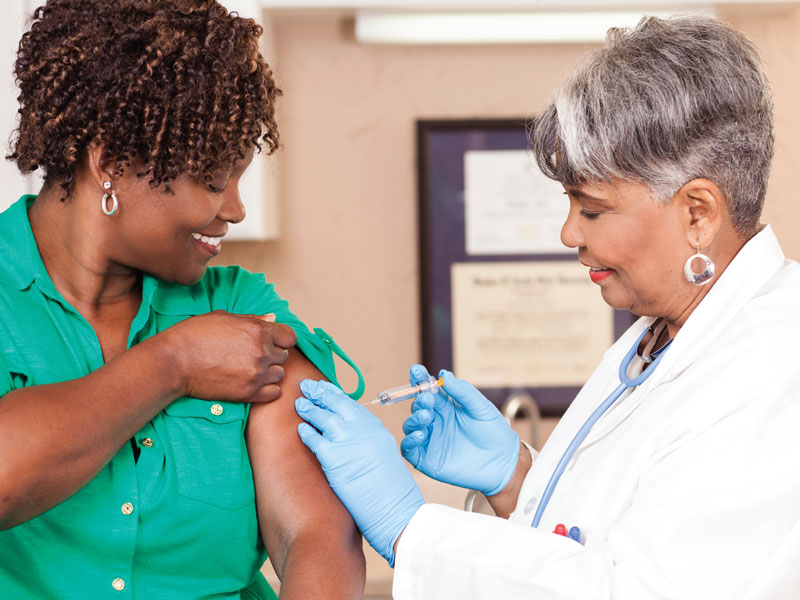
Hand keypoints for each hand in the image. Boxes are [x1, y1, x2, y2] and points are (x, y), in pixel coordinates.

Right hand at [162, 310, 296, 402]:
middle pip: (284, 356)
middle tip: (252, 355)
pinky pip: (274, 393)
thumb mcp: (224, 317)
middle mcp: (261, 352)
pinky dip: (267, 389)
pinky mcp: (248, 393)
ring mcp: (256, 374)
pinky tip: (253, 382)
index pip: (290, 337)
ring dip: (269, 372)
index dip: (281, 338)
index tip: (272, 341)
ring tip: (250, 369)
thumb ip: (253, 319)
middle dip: (272, 354)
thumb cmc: (195, 334)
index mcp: (258, 330)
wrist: (173, 362)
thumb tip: (273, 319)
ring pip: (280, 374)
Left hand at [295, 380, 424, 565]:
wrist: (396, 510)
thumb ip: (367, 442)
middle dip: (320, 393)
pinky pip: (314, 439)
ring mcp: (348, 441)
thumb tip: (351, 439)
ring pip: (323, 417)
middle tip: (307, 386)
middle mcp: (363, 429)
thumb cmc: (392, 492)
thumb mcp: (384, 457)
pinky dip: (306, 432)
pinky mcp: (334, 457)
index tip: (325, 388)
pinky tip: (300, 428)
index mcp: (376, 428)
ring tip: (299, 403)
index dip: (336, 395)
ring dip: (309, 408)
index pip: (352, 405)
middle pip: (337, 403)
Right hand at [401, 365, 519, 495]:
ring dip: (414, 418)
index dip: (420, 379)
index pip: (427, 390)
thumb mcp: (480, 407)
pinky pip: (409, 449)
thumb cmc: (494, 433)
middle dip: (419, 400)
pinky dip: (409, 440)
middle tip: (427, 398)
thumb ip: (462, 391)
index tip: (416, 370)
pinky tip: (421, 434)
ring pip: (410, 426)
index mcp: (446, 407)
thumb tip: (444, 374)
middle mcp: (435, 422)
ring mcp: (430, 440)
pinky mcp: (427, 459)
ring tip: (426, 416)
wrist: (504, 462)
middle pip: (417, 406)